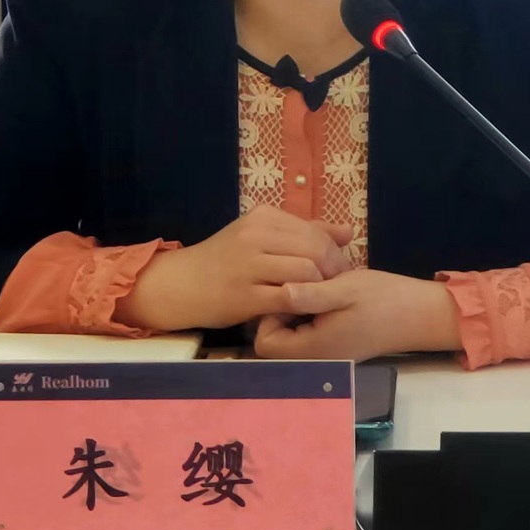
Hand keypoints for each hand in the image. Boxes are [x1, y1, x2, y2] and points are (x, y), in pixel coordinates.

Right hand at [113, 206, 353, 331]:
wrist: (181, 284)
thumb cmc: (225, 260)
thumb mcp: (261, 236)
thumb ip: (305, 232)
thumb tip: (348, 232)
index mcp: (263, 216)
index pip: (316, 233)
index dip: (335, 255)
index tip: (339, 272)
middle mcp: (256, 235)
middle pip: (316, 252)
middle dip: (334, 273)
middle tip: (336, 290)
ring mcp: (249, 265)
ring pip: (306, 274)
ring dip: (320, 290)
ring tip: (320, 301)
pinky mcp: (244, 295)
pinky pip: (287, 299)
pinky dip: (301, 306)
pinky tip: (301, 312)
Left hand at [252, 269, 462, 362]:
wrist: (418, 314)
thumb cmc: (382, 300)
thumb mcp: (346, 290)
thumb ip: (311, 294)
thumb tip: (279, 290)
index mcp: (313, 348)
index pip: (265, 342)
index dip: (268, 313)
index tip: (286, 288)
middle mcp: (314, 357)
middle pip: (274, 339)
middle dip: (280, 309)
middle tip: (296, 281)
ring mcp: (323, 353)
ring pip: (289, 333)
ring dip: (294, 309)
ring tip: (309, 282)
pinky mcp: (332, 343)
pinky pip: (305, 331)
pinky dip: (306, 312)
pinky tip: (320, 290)